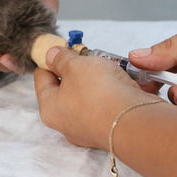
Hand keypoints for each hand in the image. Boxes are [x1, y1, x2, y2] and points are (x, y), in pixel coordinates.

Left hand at [34, 47, 155, 149]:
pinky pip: (109, 104)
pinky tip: (124, 79)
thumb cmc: (99, 94)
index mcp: (50, 108)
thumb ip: (61, 58)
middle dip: (78, 68)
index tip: (59, 48)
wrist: (135, 120)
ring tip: (108, 64)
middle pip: (67, 88)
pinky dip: (115, 90)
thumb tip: (52, 55)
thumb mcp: (75, 65)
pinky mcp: (111, 128)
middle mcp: (67, 122)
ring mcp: (90, 127)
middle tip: (86, 54)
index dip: (49, 60)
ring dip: (99, 78)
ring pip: (90, 95)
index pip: (42, 79)